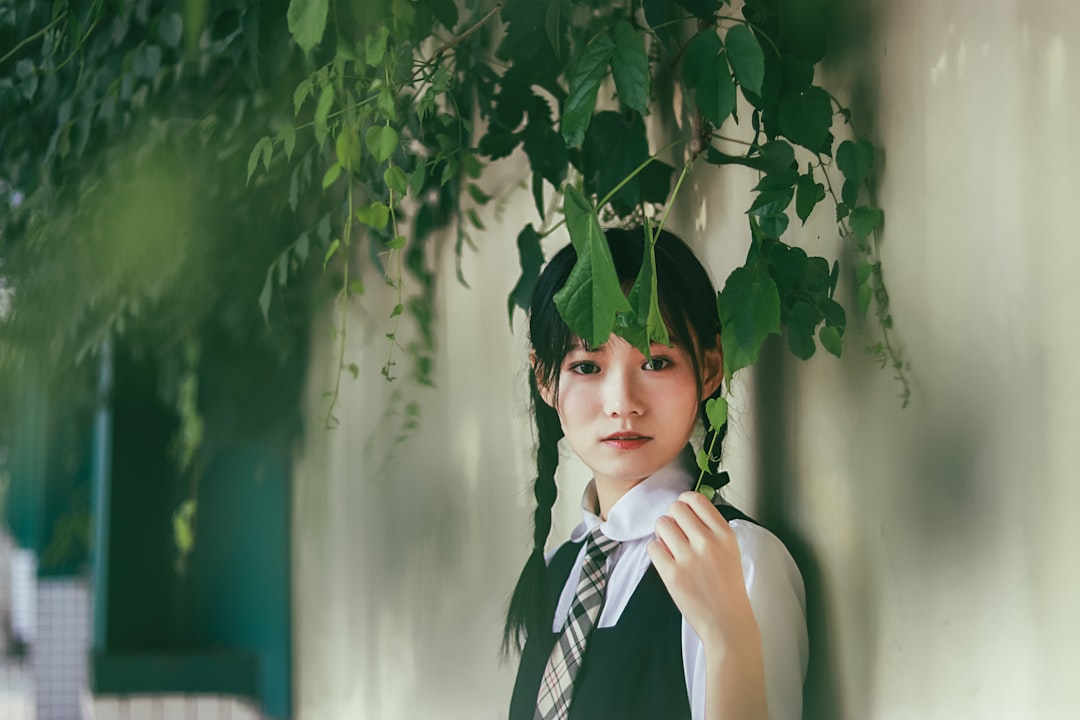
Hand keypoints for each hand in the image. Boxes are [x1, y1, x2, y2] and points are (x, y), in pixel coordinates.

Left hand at [646, 491, 758, 650]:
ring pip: (661, 524)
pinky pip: (653, 547)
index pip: (697, 499)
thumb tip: (685, 510)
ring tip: (671, 547)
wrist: (727, 622)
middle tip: (676, 533)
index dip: (685, 502)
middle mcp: (708, 542)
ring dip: (662, 533)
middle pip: (676, 508)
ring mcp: (689, 558)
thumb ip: (711, 529)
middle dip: (672, 518)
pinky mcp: (673, 574)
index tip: (683, 510)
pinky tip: (667, 561)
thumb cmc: (727, 589)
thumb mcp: (730, 550)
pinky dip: (656, 552)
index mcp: (725, 534)